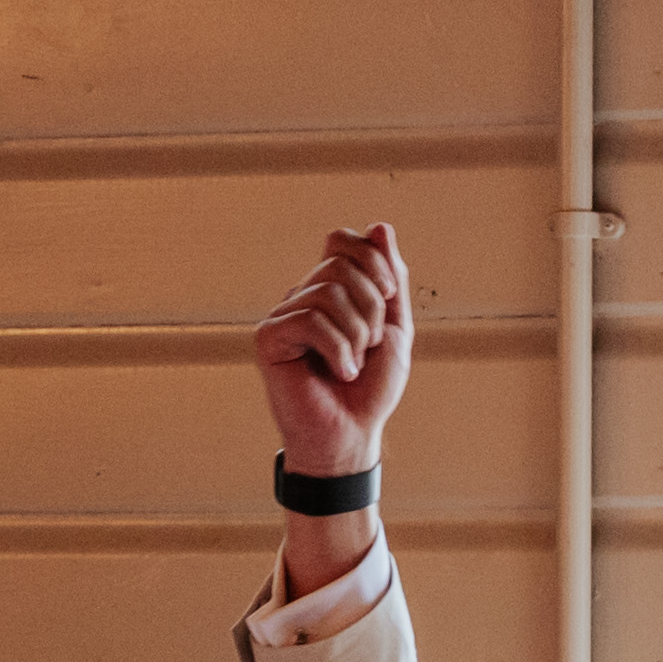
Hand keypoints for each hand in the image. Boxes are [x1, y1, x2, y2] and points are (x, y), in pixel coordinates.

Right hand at [257, 220, 415, 473]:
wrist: (352, 435)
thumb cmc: (369, 389)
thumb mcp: (395, 327)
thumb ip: (390, 278)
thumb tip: (380, 226)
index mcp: (330, 290)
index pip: (343, 240)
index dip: (372, 260)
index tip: (389, 295)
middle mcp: (302, 297)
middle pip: (340, 264)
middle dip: (372, 306)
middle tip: (370, 345)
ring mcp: (282, 316)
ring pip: (328, 292)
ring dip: (357, 334)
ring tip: (352, 364)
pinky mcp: (268, 338)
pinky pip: (310, 319)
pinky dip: (337, 349)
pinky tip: (339, 373)